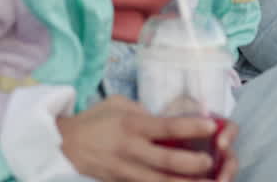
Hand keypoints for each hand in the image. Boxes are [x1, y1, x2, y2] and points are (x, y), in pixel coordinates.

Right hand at [57, 95, 235, 181]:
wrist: (63, 144)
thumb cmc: (95, 120)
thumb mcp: (120, 105)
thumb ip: (144, 112)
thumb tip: (168, 119)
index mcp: (133, 125)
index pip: (167, 126)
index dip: (192, 127)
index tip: (213, 125)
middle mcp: (131, 149)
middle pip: (167, 160)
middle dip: (192, 164)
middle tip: (210, 162)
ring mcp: (125, 170)